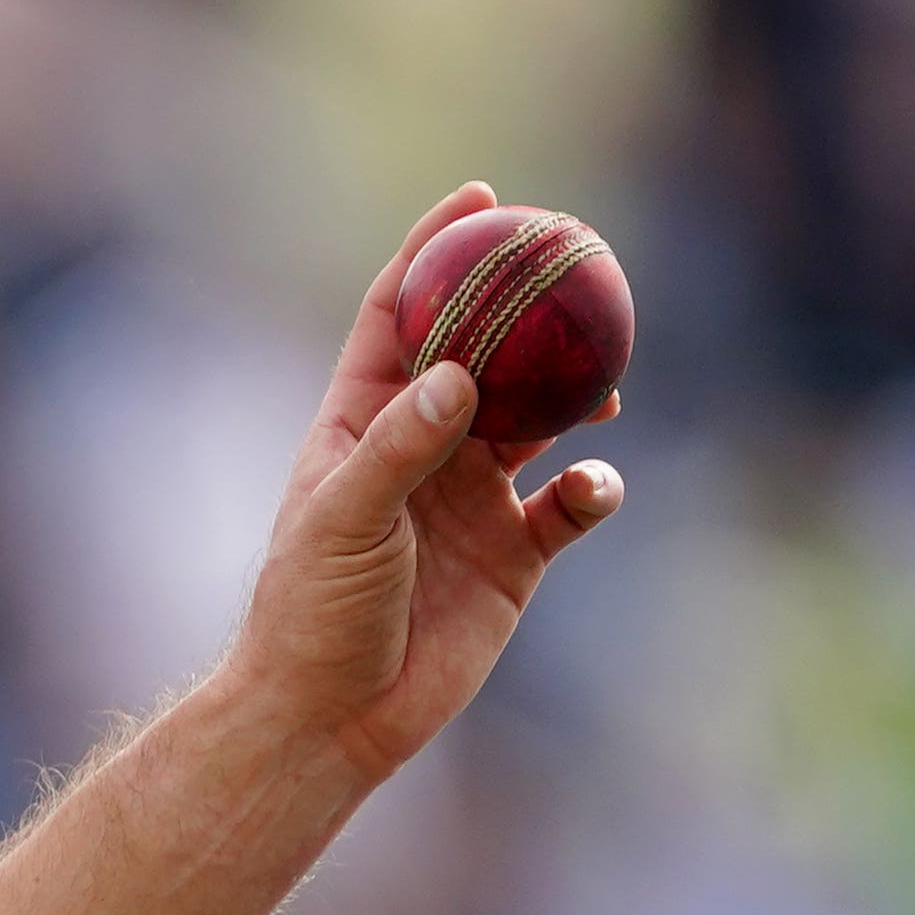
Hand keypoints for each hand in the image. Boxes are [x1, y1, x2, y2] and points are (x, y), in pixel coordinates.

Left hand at [226, 182, 621, 788]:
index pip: (399, 314)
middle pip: (488, 352)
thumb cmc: (311, 614)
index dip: (436, 251)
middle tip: (585, 267)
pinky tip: (591, 485)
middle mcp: (422, 448)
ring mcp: (472, 498)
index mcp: (363, 423)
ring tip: (602, 394)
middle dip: (532, 308)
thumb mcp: (343, 521)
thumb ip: (400, 446)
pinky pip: (572, 502)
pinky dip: (593, 487)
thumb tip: (457, 376)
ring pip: (543, 418)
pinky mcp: (514, 554)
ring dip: (579, 396)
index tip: (483, 196)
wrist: (332, 717)